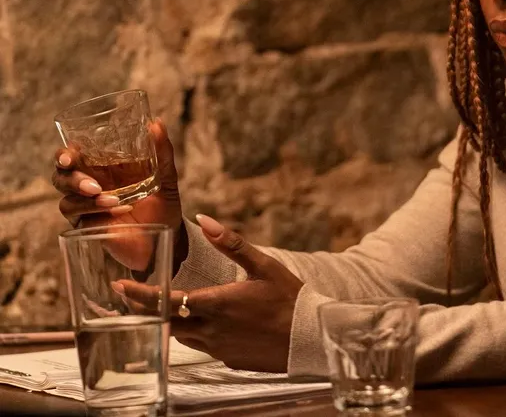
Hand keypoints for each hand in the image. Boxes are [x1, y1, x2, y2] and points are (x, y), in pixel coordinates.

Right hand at [53, 119, 185, 269]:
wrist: (168, 236)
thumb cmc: (164, 204)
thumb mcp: (166, 176)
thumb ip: (161, 151)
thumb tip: (156, 122)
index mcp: (105, 168)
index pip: (76, 154)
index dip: (66, 152)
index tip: (72, 152)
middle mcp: (92, 183)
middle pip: (62, 173)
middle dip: (69, 174)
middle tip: (89, 181)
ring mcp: (87, 204)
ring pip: (65, 195)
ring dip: (84, 194)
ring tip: (112, 198)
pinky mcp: (87, 224)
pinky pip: (77, 214)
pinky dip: (93, 209)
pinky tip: (118, 208)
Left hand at [115, 214, 303, 372]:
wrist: (311, 337)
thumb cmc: (289, 298)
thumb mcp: (264, 264)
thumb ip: (231, 242)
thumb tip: (205, 219)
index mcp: (217, 303)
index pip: (166, 300)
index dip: (139, 295)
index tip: (119, 287)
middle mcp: (211, 329)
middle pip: (164, 322)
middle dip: (142, 310)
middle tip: (122, 300)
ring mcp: (218, 348)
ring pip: (181, 336)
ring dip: (167, 322)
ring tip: (155, 309)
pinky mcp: (228, 359)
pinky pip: (201, 346)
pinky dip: (192, 334)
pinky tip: (199, 324)